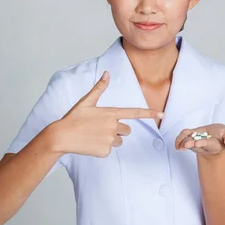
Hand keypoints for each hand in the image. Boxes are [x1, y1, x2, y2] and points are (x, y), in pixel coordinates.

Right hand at [50, 71, 164, 157]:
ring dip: (111, 139)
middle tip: (100, 127)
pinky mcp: (105, 151)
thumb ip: (99, 88)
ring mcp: (110, 140)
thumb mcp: (86, 102)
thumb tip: (107, 73)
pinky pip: (110, 149)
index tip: (162, 114)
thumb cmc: (73, 118)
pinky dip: (102, 147)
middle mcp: (113, 126)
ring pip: (119, 140)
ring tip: (94, 135)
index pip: (134, 112)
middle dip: (117, 129)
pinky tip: (91, 143)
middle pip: (127, 129)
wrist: (62, 136)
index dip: (149, 113)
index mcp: (110, 113)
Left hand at [174, 123, 224, 155]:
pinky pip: (183, 137)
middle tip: (185, 144)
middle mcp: (204, 145)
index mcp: (214, 145)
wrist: (217, 136)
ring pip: (188, 142)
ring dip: (183, 142)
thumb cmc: (224, 136)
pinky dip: (179, 139)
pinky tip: (177, 143)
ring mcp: (196, 141)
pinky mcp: (191, 136)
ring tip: (180, 144)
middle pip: (196, 145)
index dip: (203, 143)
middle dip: (190, 144)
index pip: (208, 144)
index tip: (198, 143)